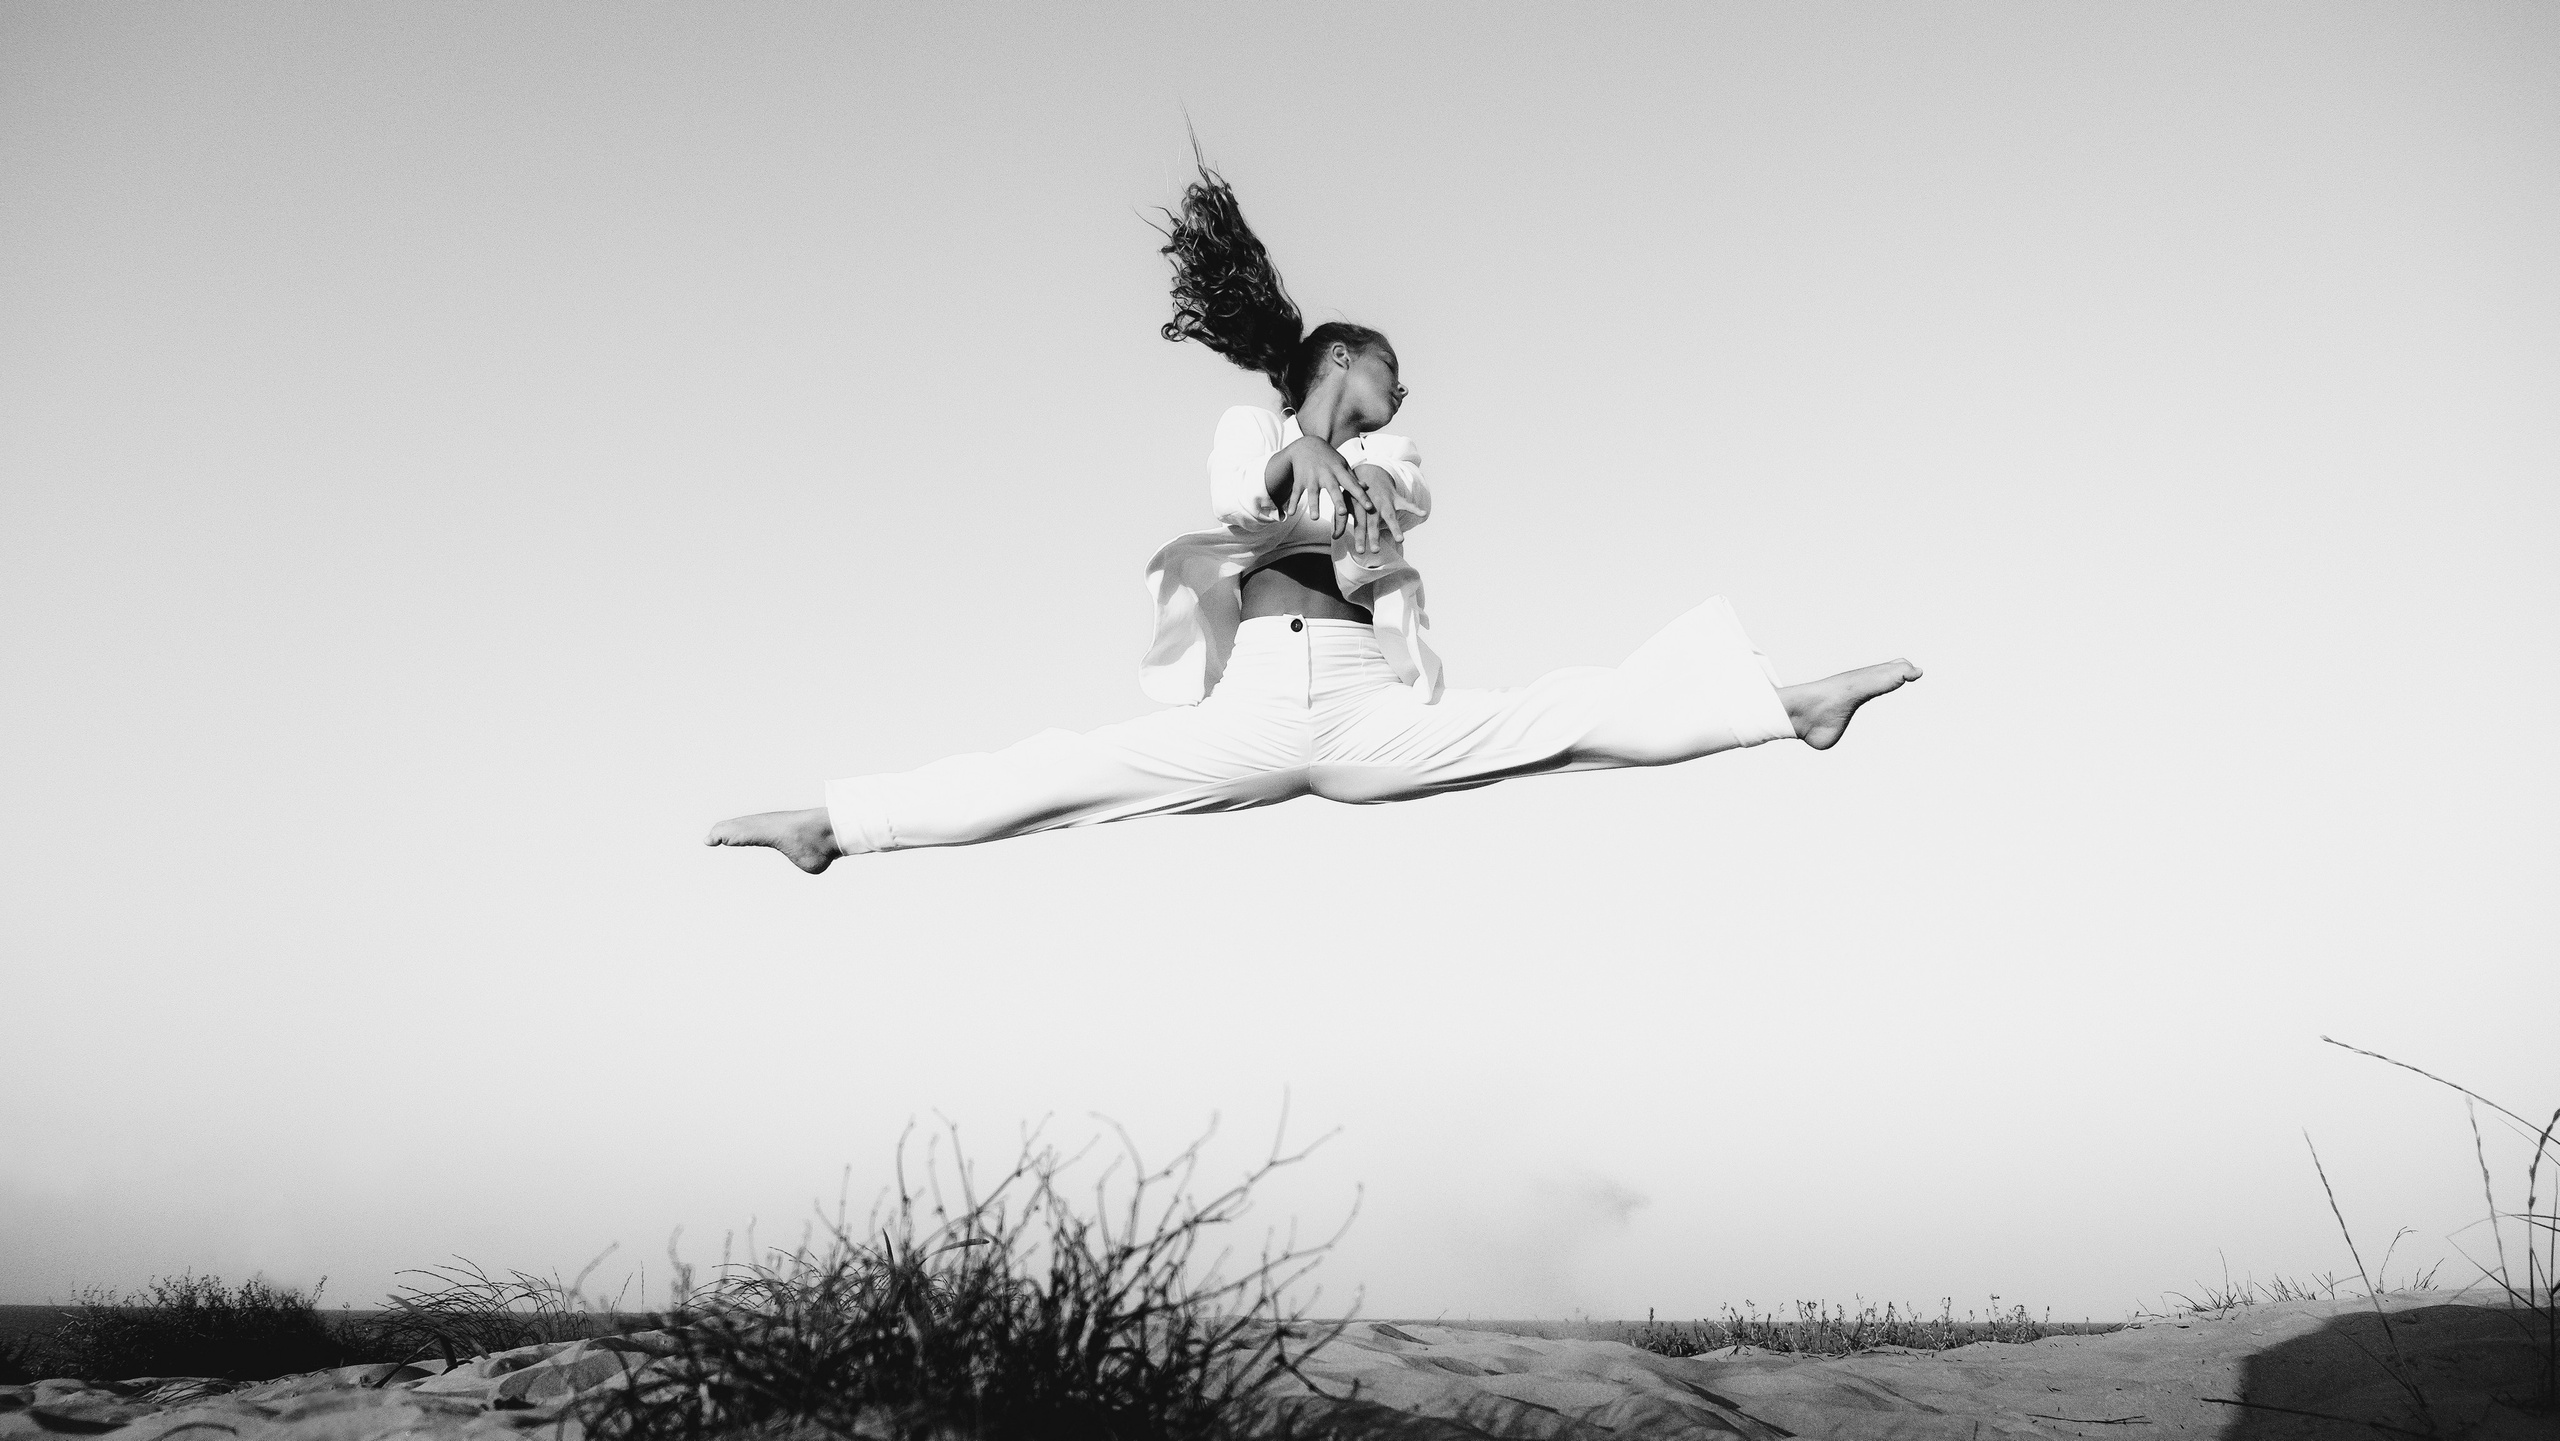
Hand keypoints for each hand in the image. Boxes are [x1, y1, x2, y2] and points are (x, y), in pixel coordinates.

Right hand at [1280, 436, 1404, 556]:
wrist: (1306, 444)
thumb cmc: (1328, 457)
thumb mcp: (1342, 464)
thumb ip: (1352, 477)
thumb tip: (1366, 487)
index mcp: (1339, 472)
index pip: (1352, 485)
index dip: (1362, 496)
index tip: (1370, 507)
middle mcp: (1326, 474)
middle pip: (1333, 489)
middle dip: (1338, 501)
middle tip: (1342, 513)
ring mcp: (1312, 477)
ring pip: (1313, 493)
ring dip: (1314, 505)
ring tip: (1315, 518)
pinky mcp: (1300, 479)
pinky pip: (1296, 492)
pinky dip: (1292, 502)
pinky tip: (1290, 513)